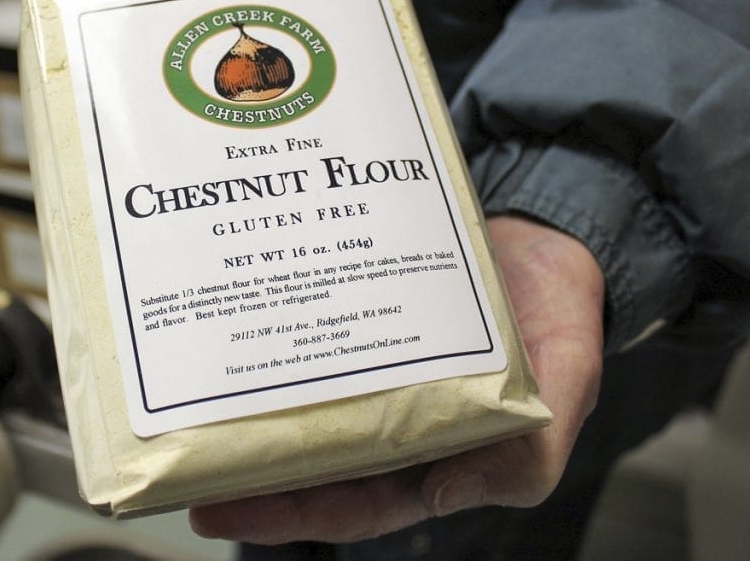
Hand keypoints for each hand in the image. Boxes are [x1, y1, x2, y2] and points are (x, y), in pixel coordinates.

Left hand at [188, 215, 604, 543]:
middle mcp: (398, 418)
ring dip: (254, 411)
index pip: (356, 501)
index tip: (223, 506)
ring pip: (306, 404)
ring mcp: (378, 368)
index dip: (290, 513)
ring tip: (193, 407)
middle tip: (183, 465)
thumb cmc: (560, 316)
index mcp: (440, 452)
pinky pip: (316, 342)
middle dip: (249, 470)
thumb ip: (526, 451)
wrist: (546, 236)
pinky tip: (244, 335)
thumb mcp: (566, 387)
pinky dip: (282, 346)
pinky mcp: (364, 319)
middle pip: (313, 460)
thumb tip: (446, 490)